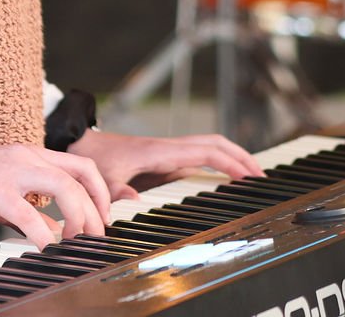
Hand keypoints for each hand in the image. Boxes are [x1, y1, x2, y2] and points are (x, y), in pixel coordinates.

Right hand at [0, 143, 110, 249]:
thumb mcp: (7, 187)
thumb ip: (33, 206)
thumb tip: (56, 232)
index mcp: (32, 154)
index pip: (81, 165)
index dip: (100, 191)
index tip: (103, 216)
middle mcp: (28, 157)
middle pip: (79, 177)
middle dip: (95, 210)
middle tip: (95, 236)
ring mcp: (14, 172)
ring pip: (64, 188)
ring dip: (79, 218)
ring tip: (76, 241)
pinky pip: (30, 215)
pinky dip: (44, 234)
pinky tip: (47, 249)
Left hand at [66, 129, 263, 200]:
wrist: (82, 142)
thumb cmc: (94, 159)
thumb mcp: (103, 179)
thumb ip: (117, 191)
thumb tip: (134, 202)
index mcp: (160, 151)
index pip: (204, 151)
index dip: (230, 162)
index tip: (250, 176)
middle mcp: (168, 147)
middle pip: (214, 144)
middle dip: (240, 156)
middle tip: (262, 177)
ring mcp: (168, 151)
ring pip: (208, 147)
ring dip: (231, 157)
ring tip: (252, 177)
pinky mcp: (165, 157)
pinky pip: (197, 156)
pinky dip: (216, 163)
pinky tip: (223, 178)